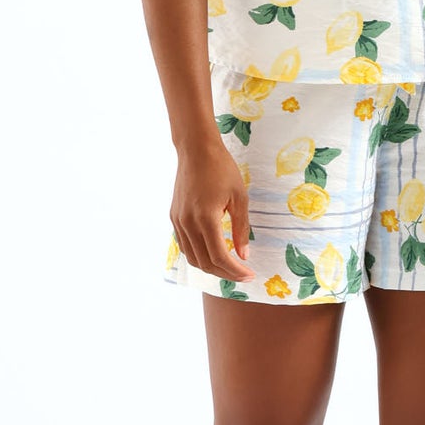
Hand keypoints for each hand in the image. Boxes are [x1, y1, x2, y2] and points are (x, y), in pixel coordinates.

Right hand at [169, 142, 257, 282]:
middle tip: (243, 275)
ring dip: (211, 267)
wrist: (196, 150)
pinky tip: (212, 253)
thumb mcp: (239, 197)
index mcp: (206, 218)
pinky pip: (185, 245)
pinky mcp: (174, 217)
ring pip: (192, 257)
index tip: (250, 275)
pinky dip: (199, 255)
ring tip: (229, 267)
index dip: (235, 271)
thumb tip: (244, 255)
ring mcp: (178, 221)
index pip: (219, 257)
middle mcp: (187, 223)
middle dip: (225, 273)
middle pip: (204, 262)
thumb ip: (241, 228)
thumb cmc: (222, 169)